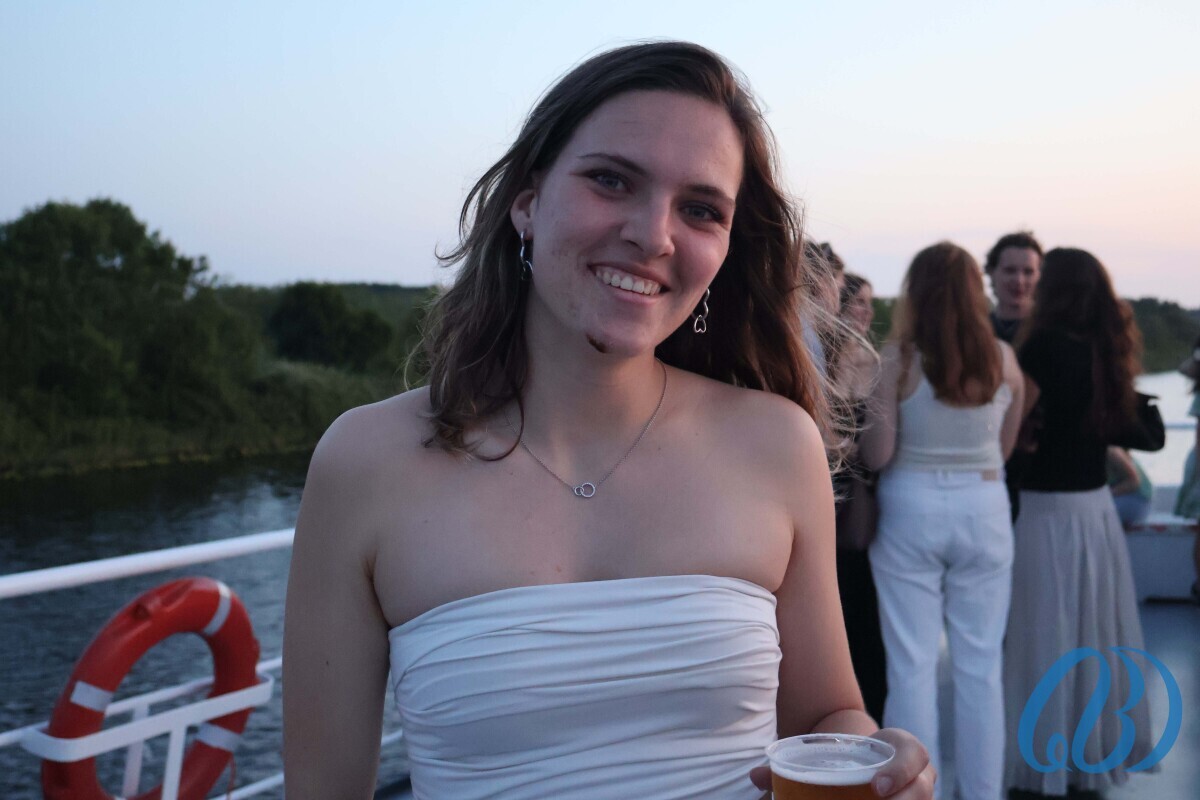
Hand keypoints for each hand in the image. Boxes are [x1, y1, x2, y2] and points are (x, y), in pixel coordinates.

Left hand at [748, 728, 934, 797]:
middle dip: (907, 799)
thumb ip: (790, 763)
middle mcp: (917, 775)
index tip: (875, 787)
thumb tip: (755, 776)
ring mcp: (918, 794)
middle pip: (925, 788)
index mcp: (899, 749)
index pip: (914, 752)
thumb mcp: (826, 753)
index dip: (902, 768)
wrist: (863, 763)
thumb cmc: (843, 758)